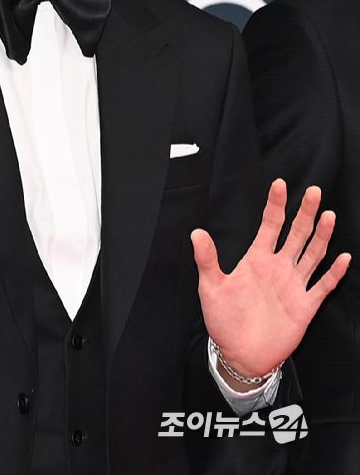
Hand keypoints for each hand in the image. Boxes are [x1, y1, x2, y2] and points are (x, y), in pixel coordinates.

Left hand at [191, 178, 350, 377]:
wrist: (240, 355)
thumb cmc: (223, 320)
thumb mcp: (211, 287)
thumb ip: (207, 260)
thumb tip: (196, 233)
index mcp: (256, 258)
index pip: (269, 224)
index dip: (275, 204)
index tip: (280, 184)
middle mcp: (278, 267)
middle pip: (296, 233)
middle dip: (305, 212)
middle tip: (314, 191)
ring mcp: (293, 285)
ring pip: (312, 254)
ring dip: (322, 235)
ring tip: (329, 215)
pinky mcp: (305, 306)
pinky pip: (323, 285)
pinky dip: (334, 273)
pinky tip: (343, 257)